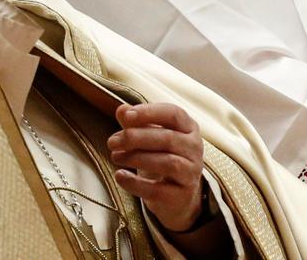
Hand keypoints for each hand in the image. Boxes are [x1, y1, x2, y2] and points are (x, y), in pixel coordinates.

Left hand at [107, 103, 204, 231]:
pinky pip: (157, 189)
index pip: (174, 114)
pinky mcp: (181, 196)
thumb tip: (122, 110)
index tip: (127, 116)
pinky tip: (120, 176)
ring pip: (167, 162)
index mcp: (189, 128)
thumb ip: (136, 123)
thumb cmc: (161, 158)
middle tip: (112, 141)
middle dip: (136, 138)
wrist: (176, 196)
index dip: (150, 113)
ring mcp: (191, 173)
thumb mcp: (149, 138)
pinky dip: (135, 183)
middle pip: (168, 138)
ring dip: (136, 158)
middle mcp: (194, 149)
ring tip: (115, 157)